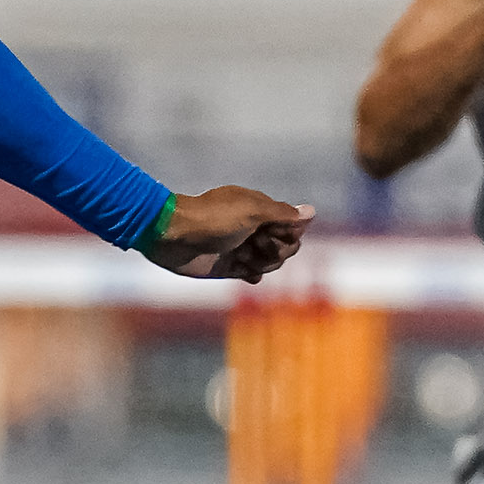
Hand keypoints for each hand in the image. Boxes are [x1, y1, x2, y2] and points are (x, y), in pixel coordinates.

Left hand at [142, 186, 314, 285]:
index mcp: (258, 209)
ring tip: (244, 258)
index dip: (289, 233)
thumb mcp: (251, 211)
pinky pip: (251, 273)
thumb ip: (282, 214)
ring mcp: (239, 247)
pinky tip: (249, 274)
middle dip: (277, 250)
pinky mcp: (226, 266)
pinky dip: (254, 273)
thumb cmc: (212, 218)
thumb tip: (311, 212)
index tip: (273, 232)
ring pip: (269, 261)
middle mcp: (251, 227)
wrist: (173, 236)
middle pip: (283, 245)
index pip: (291, 225)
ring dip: (264, 262)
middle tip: (257, 246)